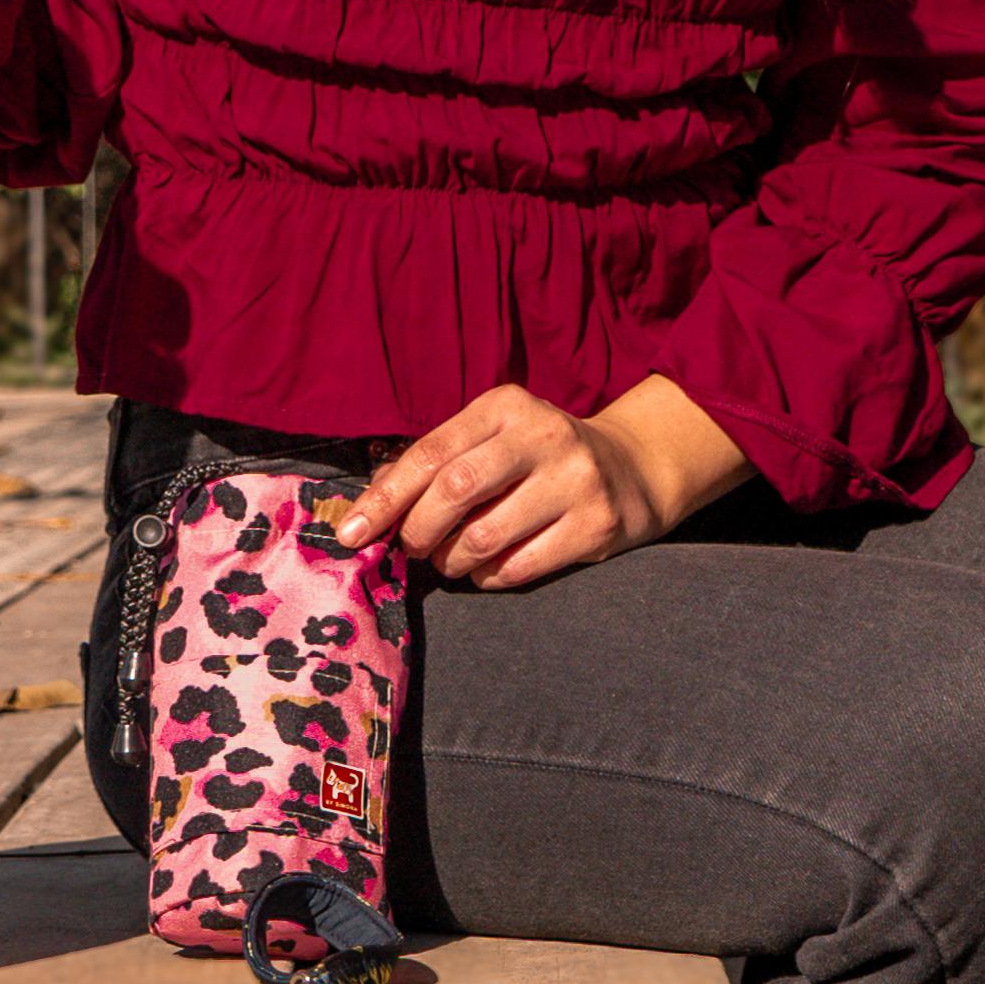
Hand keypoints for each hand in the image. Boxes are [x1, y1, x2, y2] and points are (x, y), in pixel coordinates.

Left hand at [333, 377, 751, 592]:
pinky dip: (489, 577)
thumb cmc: (536, 456)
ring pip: (484, 537)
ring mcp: (575, 480)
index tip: (352, 533)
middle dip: (418, 531)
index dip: (385, 497)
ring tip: (452, 559)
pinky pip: (520, 567)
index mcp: (505, 406)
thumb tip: (369, 505)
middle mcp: (543, 435)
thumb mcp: (491, 439)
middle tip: (413, 548)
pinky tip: (488, 569)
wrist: (632, 467)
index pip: (430, 452)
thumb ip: (435, 462)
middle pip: (454, 491)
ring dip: (452, 560)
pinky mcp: (597, 525)